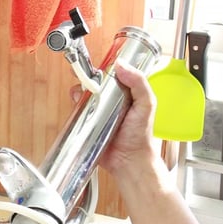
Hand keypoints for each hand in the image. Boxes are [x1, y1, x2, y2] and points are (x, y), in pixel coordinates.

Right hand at [73, 61, 160, 177]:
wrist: (128, 160)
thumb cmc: (140, 136)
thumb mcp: (146, 105)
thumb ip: (138, 83)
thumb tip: (122, 65)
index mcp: (127, 93)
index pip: (115, 74)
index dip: (105, 66)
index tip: (97, 62)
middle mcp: (113, 101)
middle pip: (96, 82)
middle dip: (86, 76)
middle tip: (80, 73)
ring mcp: (100, 111)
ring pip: (85, 95)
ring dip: (80, 91)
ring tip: (80, 92)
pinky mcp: (89, 123)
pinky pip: (79, 112)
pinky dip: (76, 107)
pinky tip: (77, 105)